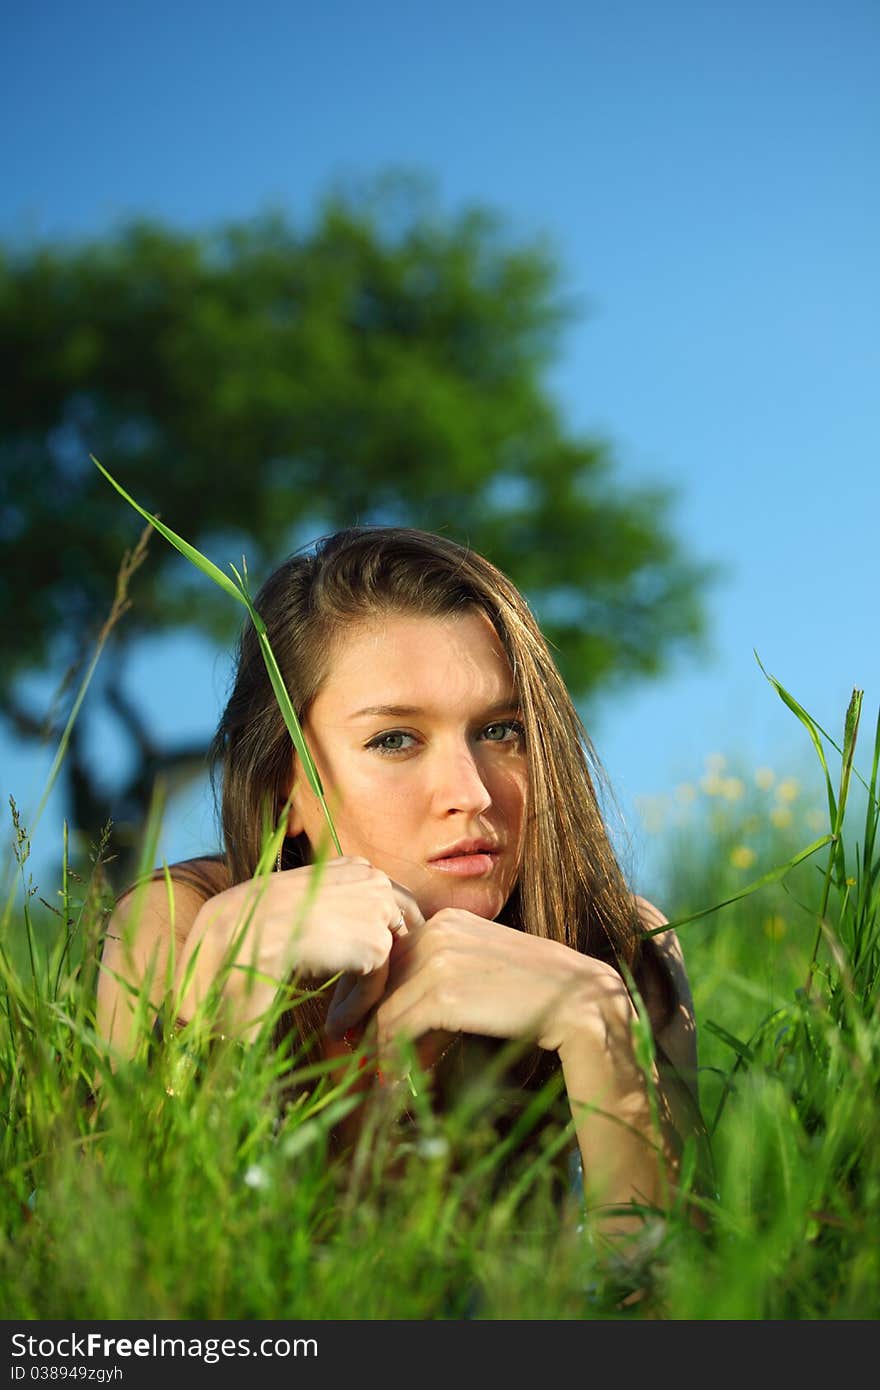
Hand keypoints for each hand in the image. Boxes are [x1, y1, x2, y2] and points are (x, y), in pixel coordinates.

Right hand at [175, 856, 421, 1037]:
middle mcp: (372, 878)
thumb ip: (332, 911)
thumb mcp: (299, 905)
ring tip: (338, 1019)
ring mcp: (379, 907)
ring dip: (365, 993)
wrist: (236, 935)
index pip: (387, 903)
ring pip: (387, 960)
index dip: (376, 941)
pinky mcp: (377, 943)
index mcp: (351, 866)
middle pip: (401, 928)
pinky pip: (377, 986)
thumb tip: (349, 939)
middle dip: (383, 966)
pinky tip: (333, 1026)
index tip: (357, 974)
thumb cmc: (253, 924)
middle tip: (359, 1001)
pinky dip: (357, 1009)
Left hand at [367, 907, 633, 1071]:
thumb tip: (398, 1008)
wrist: (582, 1004)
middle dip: (360, 1013)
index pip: (391, 955)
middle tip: (343, 1043)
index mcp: (447, 919)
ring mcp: (440, 959)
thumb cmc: (534, 994)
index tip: (352, 1018)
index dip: (369, 990)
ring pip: (385, 1005)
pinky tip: (392, 1080)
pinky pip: (398, 1027)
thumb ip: (442, 974)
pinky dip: (390, 1056)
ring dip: (374, 1042)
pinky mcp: (444, 993)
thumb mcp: (481, 969)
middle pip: (381, 977)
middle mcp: (438, 930)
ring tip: (370, 1070)